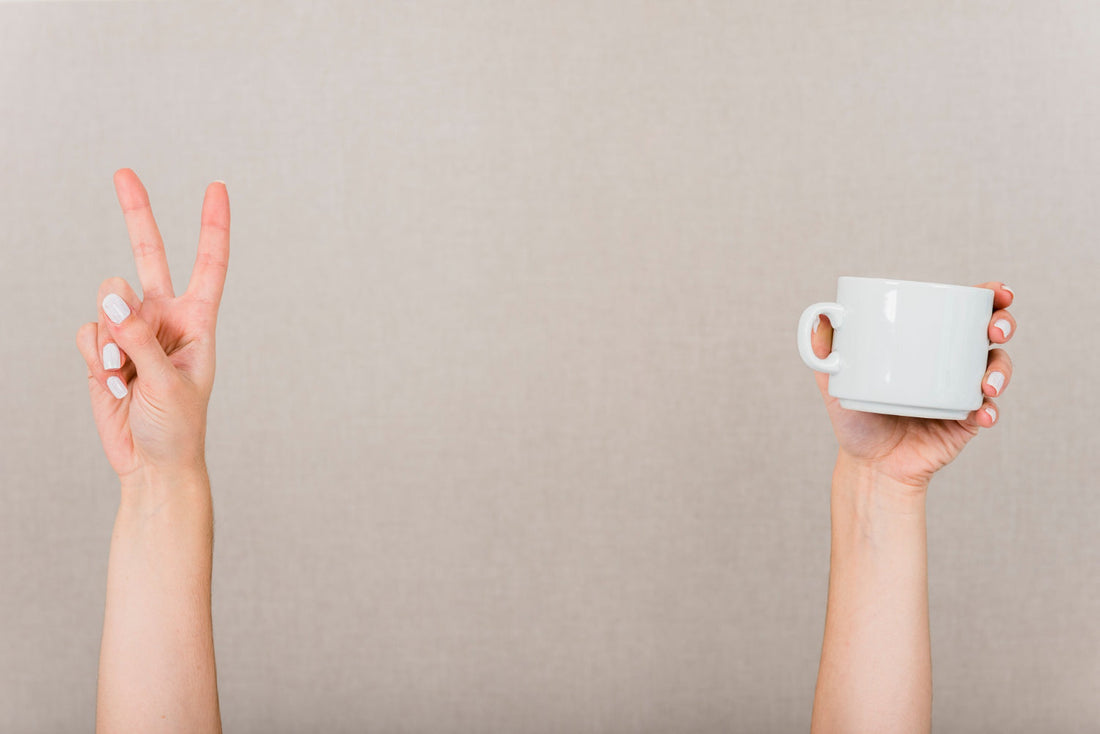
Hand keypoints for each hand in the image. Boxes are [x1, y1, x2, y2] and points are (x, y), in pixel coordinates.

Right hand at [75, 169, 229, 484]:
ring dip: (111, 340)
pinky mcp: (103, 350)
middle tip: (123, 173)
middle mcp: (164, 317)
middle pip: (148, 256)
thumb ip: (140, 338)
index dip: (213, 226)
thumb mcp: (171, 383)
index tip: (217, 187)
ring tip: (127, 377)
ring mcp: (131, 331)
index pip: (208, 264)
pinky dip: (96, 357)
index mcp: (198, 320)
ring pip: (107, 302)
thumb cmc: (179, 427)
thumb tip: (111, 297)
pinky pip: (88, 333)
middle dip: (137, 213)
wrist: (152, 464)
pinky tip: (113, 384)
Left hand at [811, 281, 1014, 488]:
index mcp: (927, 343)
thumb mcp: (835, 382)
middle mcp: (951, 363)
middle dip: (1003, 323)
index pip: (963, 312)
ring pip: (997, 369)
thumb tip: (819, 315)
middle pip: (992, 333)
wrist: (868, 465)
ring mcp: (963, 391)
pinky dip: (991, 410)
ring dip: (1001, 369)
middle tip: (995, 331)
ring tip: (986, 383)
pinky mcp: (967, 422)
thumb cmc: (855, 418)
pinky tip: (982, 413)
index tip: (997, 292)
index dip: (988, 297)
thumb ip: (824, 352)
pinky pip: (988, 411)